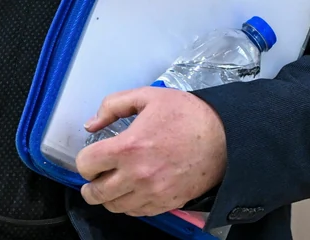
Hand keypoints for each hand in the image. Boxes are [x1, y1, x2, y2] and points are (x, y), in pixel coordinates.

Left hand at [75, 86, 227, 216]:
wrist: (224, 137)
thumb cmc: (185, 113)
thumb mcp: (147, 96)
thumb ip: (113, 106)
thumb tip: (91, 125)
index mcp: (128, 147)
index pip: (87, 165)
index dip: (84, 161)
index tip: (91, 157)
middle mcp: (136, 175)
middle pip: (96, 194)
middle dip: (90, 185)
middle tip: (95, 177)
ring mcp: (152, 193)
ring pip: (115, 207)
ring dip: (108, 197)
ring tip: (112, 184)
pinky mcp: (167, 203)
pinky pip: (137, 212)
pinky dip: (129, 204)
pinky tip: (132, 191)